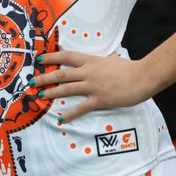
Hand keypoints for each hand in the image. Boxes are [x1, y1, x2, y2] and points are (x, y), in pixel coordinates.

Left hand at [30, 50, 155, 123]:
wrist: (143, 76)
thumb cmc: (130, 68)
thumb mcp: (114, 59)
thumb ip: (106, 60)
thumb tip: (106, 58)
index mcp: (91, 60)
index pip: (67, 56)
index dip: (52, 57)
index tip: (39, 59)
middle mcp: (89, 72)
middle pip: (62, 73)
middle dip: (45, 77)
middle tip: (32, 81)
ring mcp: (93, 86)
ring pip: (67, 88)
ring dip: (52, 93)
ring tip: (39, 95)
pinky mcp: (100, 99)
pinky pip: (81, 107)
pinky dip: (70, 114)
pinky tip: (61, 119)